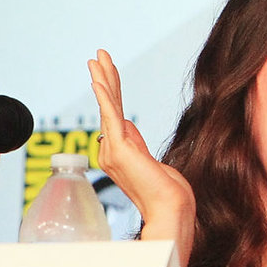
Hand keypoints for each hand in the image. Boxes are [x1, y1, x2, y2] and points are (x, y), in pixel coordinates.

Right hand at [88, 50, 193, 239]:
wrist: (170, 211)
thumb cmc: (167, 194)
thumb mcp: (153, 161)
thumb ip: (137, 141)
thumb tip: (127, 123)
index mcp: (117, 154)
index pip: (114, 116)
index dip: (113, 93)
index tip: (109, 74)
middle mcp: (109, 151)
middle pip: (107, 107)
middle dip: (104, 79)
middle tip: (98, 56)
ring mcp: (111, 150)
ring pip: (108, 106)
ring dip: (103, 78)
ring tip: (97, 57)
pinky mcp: (119, 148)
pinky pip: (110, 115)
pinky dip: (104, 96)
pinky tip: (98, 79)